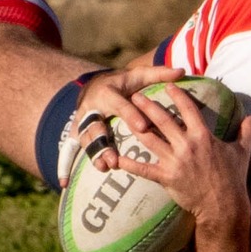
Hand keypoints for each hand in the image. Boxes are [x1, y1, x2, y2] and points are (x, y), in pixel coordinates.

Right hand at [54, 64, 177, 186]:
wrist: (96, 86)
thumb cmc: (124, 82)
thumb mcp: (139, 75)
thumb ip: (160, 73)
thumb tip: (182, 71)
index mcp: (108, 93)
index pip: (120, 105)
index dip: (131, 115)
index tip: (143, 126)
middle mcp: (92, 108)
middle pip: (95, 126)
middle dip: (103, 142)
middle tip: (114, 158)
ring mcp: (82, 122)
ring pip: (85, 140)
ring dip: (93, 155)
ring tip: (104, 167)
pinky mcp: (77, 132)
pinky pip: (72, 149)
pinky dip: (68, 164)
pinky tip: (70, 180)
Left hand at [122, 86, 250, 228]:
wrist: (223, 205)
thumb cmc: (233, 178)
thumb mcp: (242, 152)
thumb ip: (246, 132)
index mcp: (203, 136)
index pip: (188, 109)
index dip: (178, 95)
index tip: (168, 85)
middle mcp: (187, 145)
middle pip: (163, 120)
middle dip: (148, 105)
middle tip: (135, 95)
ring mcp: (175, 161)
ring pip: (151, 139)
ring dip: (136, 127)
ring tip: (125, 116)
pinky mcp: (166, 177)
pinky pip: (144, 169)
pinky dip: (129, 164)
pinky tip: (116, 157)